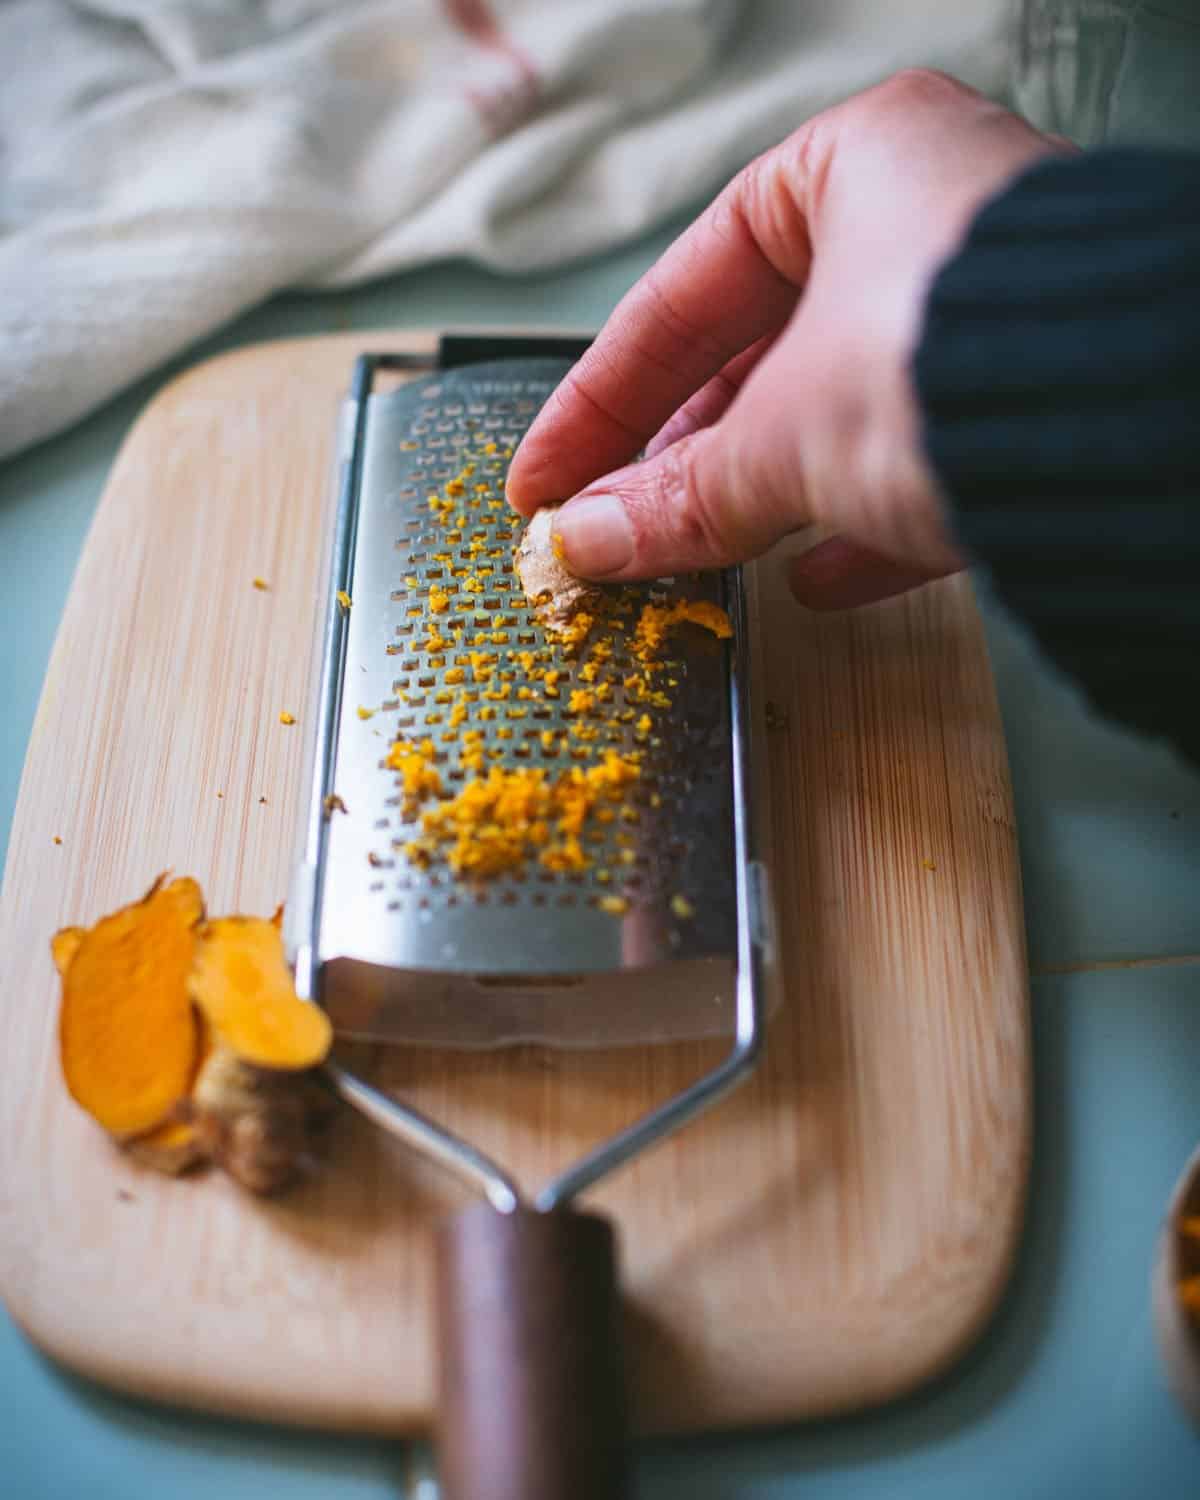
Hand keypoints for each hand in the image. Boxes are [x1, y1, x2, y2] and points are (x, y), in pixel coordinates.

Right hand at [506, 70, 1068, 607]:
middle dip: (681, 455)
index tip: (547, 474)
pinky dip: (861, 526)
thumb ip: (680, 495)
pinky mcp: (1037, 403)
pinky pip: (923, 461)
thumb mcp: (782, 435)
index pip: (684, 292)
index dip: (599, 397)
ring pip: (839, 409)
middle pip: (761, 352)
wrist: (1135, 436)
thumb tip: (590, 543)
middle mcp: (930, 220)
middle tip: (614, 525)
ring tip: (696, 553)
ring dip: (762, 493)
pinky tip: (815, 582)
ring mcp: (989, 312)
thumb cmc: (960, 363)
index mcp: (856, 167)